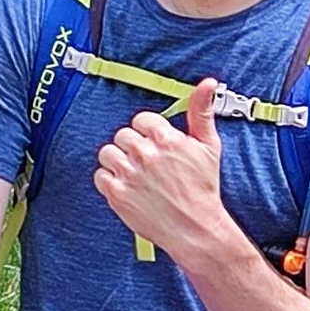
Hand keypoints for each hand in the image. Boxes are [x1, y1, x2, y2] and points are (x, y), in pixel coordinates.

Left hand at [93, 79, 228, 265]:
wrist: (195, 227)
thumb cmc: (203, 187)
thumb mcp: (209, 146)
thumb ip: (202, 111)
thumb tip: (208, 83)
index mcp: (166, 139)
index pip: (141, 120)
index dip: (149, 132)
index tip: (156, 144)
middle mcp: (145, 154)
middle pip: (123, 135)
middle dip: (134, 147)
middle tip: (148, 162)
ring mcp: (128, 174)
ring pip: (108, 153)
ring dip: (119, 161)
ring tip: (135, 173)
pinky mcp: (117, 194)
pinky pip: (100, 176)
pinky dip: (110, 180)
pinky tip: (128, 186)